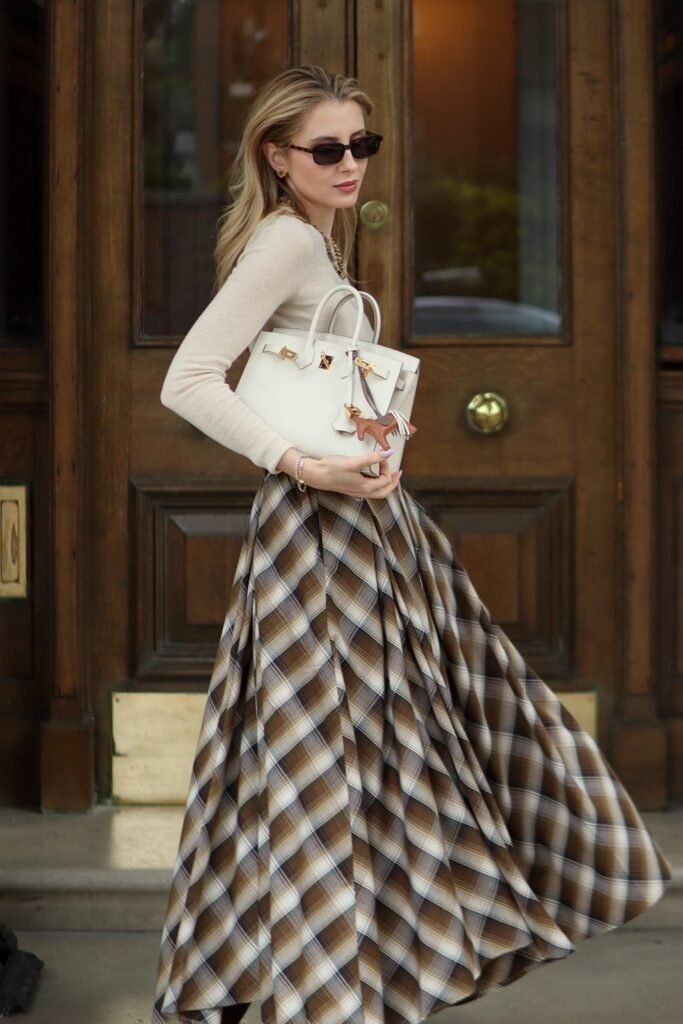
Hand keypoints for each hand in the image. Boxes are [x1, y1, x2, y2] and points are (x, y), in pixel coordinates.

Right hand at [277, 447, 401, 498]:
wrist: (315, 475)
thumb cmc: (332, 469)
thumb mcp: (354, 462)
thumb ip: (372, 458)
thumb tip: (388, 453)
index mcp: (366, 487)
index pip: (385, 480)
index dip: (387, 467)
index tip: (382, 455)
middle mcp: (362, 492)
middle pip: (384, 492)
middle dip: (392, 483)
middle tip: (397, 473)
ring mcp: (356, 492)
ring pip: (376, 492)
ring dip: (384, 484)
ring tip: (387, 475)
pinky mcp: (350, 489)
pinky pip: (368, 491)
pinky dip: (375, 485)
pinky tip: (371, 477)